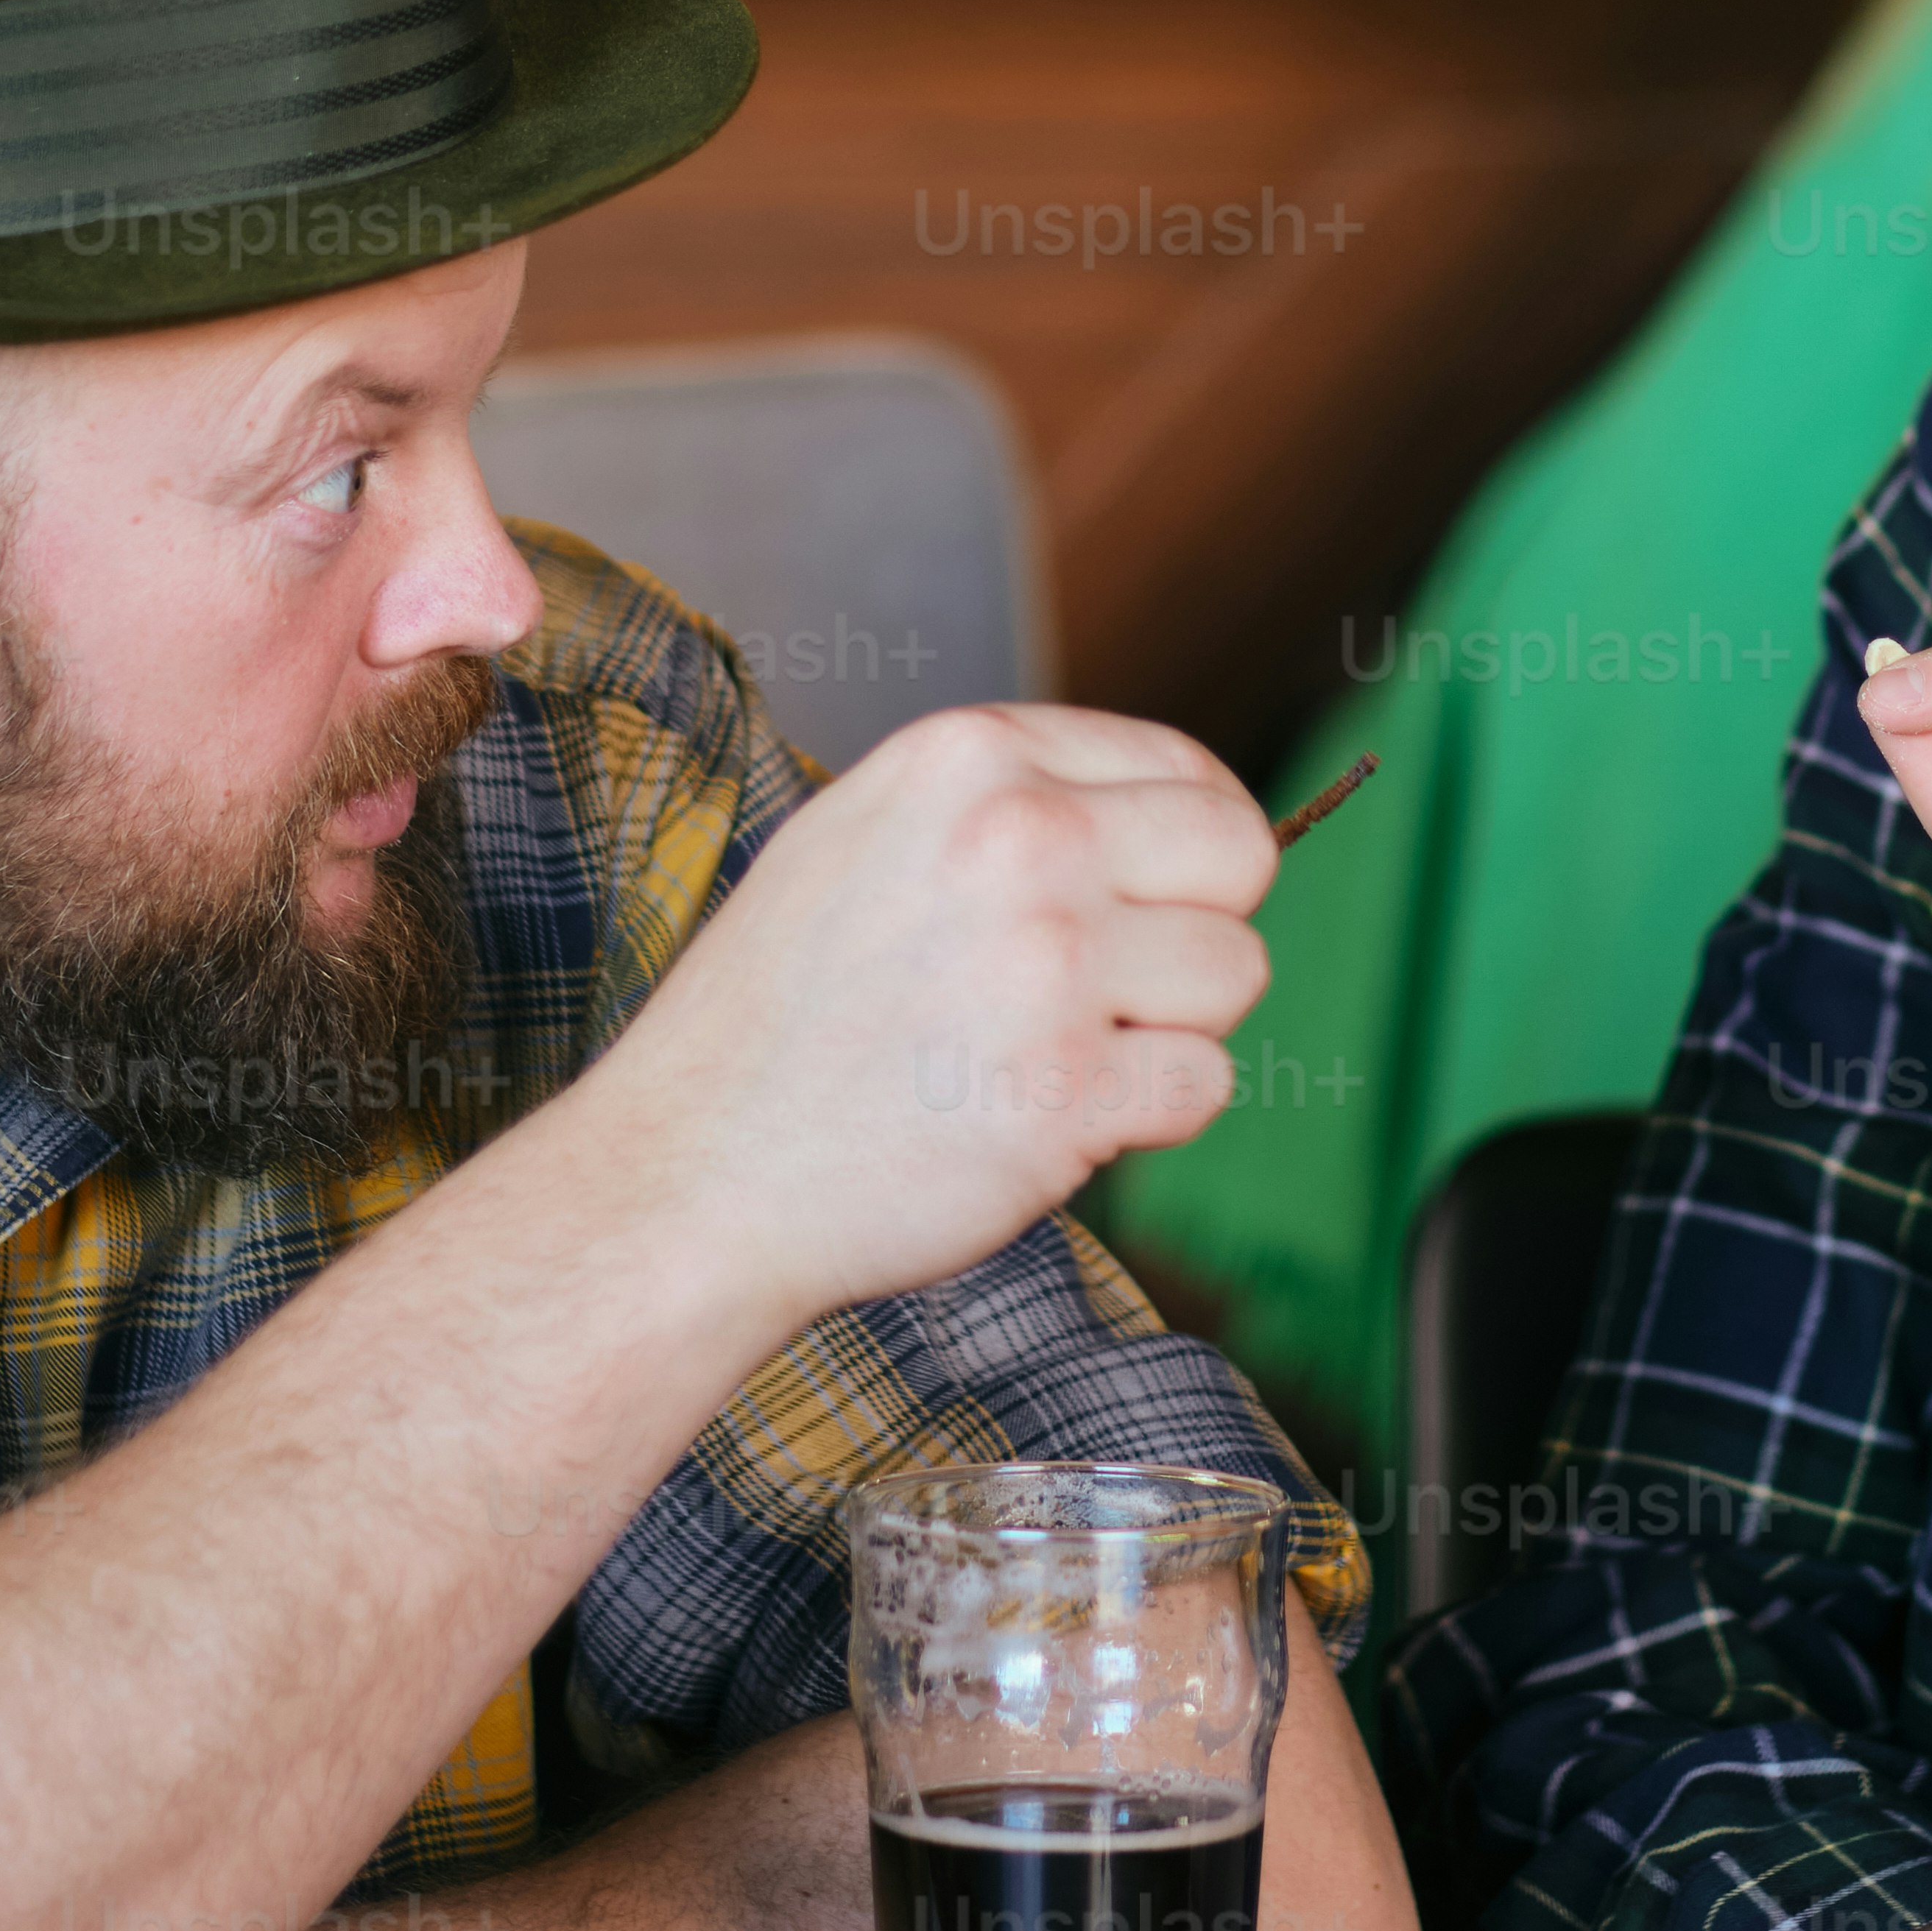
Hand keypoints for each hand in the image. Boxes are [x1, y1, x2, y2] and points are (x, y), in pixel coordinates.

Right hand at [643, 702, 1273, 1329]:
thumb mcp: (868, 834)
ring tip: (1053, 1054)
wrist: (689, 1172)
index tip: (1163, 899)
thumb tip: (1166, 813)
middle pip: (1242, 857)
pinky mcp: (1067, 1095)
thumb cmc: (778, 1015)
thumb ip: (1008, 804)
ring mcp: (1050, 967)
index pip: (1188, 769)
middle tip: (1115, 988)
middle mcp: (1022, 839)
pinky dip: (1146, 1119)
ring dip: (1170, 1029)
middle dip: (1199, 925)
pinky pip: (1206, 1087)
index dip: (1193, 847)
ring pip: (1236, 975)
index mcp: (971, 758)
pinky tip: (1046, 1120)